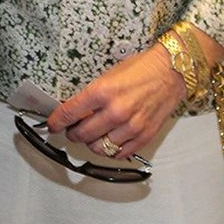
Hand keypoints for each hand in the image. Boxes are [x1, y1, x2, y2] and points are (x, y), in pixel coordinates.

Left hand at [45, 44, 185, 158]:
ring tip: (90, 136)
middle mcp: (116, 111)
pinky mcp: (143, 137)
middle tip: (71, 130)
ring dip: (90, 144)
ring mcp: (130, 127)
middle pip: (82, 134)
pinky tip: (108, 141)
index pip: (70, 112)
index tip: (52, 125)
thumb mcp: (109, 75)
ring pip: (98, 148)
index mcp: (103, 91)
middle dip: (72, 134)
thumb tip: (75, 110)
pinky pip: (119, 154)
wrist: (170, 72)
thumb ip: (92, 95)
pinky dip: (110, 151)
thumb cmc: (141, 70)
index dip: (56, 121)